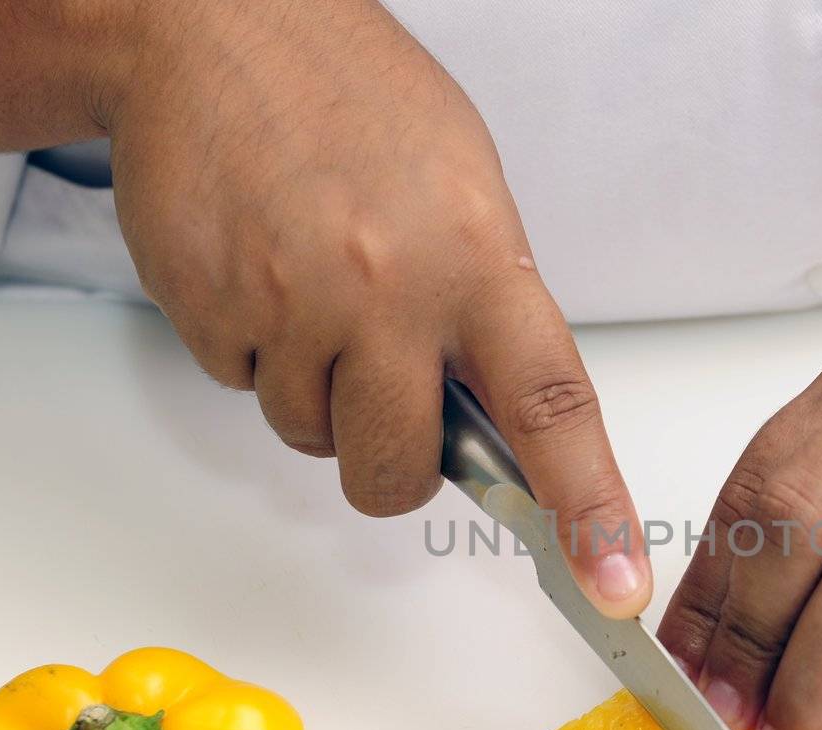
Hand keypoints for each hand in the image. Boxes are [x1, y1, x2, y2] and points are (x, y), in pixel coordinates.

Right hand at [105, 0, 648, 613]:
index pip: (553, 408)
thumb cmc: (356, 101)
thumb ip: (488, 308)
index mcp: (478, 260)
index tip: (612, 582)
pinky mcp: (209, 311)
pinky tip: (261, 268)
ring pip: (309, 434)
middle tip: (380, 391)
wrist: (214, 26)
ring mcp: (292, 304)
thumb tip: (496, 421)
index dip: (589, 507)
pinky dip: (253, 348)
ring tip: (312, 283)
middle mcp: (389, 290)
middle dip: (387, 462)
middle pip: (395, 471)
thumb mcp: (464, 191)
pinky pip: (242, 385)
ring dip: (314, 390)